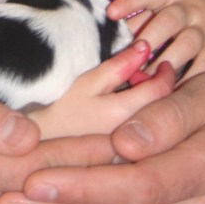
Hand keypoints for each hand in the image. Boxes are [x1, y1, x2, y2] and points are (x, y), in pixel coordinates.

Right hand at [27, 42, 174, 138]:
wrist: (39, 145)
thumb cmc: (59, 109)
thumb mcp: (87, 81)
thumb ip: (119, 65)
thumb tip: (145, 47)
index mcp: (123, 114)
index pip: (161, 90)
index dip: (165, 73)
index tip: (161, 63)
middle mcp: (132, 134)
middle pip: (162, 107)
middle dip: (158, 88)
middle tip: (143, 78)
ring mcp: (129, 148)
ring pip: (153, 119)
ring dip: (150, 103)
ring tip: (131, 94)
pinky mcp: (124, 156)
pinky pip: (143, 133)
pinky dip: (141, 118)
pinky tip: (124, 112)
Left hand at [108, 0, 204, 78]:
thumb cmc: (190, 12)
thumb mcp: (170, 5)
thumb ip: (141, 16)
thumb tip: (104, 35)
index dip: (131, 0)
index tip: (111, 13)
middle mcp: (190, 9)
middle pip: (168, 20)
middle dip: (147, 39)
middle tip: (126, 58)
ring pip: (186, 44)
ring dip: (164, 63)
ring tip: (144, 80)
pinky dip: (189, 79)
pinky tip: (172, 91)